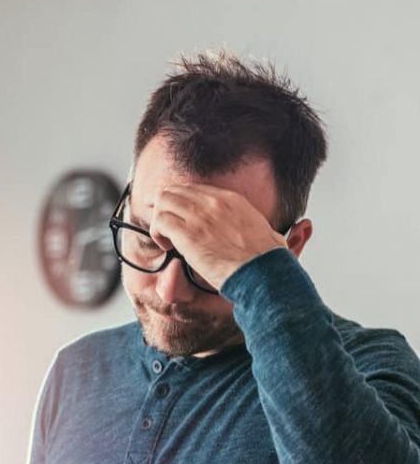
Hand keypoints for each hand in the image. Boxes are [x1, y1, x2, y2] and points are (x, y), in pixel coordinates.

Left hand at [150, 184, 287, 289]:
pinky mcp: (188, 233)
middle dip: (165, 209)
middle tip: (166, 230)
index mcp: (233, 200)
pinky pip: (159, 221)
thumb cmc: (270, 264)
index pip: (195, 189)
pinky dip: (158, 233)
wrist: (263, 274)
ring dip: (160, 222)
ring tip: (168, 241)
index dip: (181, 203)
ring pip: (163, 202)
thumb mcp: (278, 240)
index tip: (178, 219)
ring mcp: (200, 215)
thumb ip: (285, 232)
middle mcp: (214, 202)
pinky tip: (168, 247)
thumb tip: (306, 227)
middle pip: (174, 191)